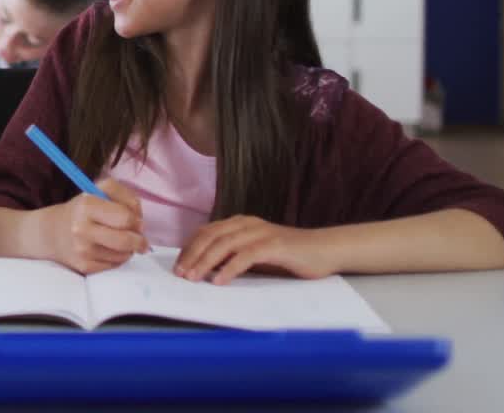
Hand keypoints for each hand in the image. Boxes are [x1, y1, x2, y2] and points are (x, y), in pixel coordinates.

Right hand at [40, 179, 148, 273]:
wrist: (53, 232)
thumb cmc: (83, 210)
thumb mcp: (101, 192)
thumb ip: (126, 198)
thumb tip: (140, 224)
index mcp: (87, 204)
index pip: (126, 218)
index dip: (137, 219)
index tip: (136, 220)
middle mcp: (82, 228)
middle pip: (127, 240)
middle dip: (139, 239)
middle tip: (138, 236)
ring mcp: (82, 249)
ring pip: (124, 255)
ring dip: (129, 249)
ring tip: (120, 241)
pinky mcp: (84, 266)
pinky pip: (115, 265)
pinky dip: (118, 258)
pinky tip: (109, 250)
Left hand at [175, 216, 336, 284]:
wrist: (325, 250)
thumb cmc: (289, 256)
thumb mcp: (256, 254)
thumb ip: (234, 256)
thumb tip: (206, 270)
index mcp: (240, 223)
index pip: (206, 232)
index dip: (189, 248)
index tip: (177, 265)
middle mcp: (247, 224)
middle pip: (210, 237)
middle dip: (192, 255)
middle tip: (180, 274)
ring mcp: (260, 233)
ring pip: (224, 245)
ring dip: (205, 262)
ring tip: (193, 278)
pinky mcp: (274, 245)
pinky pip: (246, 256)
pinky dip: (230, 269)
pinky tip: (220, 281)